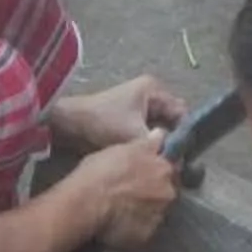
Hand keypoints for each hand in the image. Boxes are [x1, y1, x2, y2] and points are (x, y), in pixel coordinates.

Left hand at [52, 75, 187, 153]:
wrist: (67, 123)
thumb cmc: (101, 123)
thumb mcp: (134, 134)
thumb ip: (158, 146)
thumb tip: (176, 159)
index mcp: (154, 90)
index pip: (181, 112)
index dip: (184, 133)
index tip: (184, 155)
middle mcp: (149, 93)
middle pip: (171, 120)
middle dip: (171, 139)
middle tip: (173, 161)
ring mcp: (138, 104)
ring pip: (159, 127)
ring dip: (158, 143)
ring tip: (161, 161)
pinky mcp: (127, 117)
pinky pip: (146, 131)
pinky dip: (147, 142)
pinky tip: (148, 157)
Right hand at [76, 134, 181, 251]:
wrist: (86, 204)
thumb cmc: (101, 171)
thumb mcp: (123, 148)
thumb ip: (147, 144)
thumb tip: (161, 134)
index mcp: (165, 169)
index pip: (173, 168)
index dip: (160, 170)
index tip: (148, 172)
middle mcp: (169, 193)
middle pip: (167, 193)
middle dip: (156, 192)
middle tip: (133, 193)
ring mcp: (159, 218)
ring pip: (157, 213)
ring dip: (147, 211)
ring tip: (125, 212)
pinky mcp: (147, 238)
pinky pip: (145, 232)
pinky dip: (136, 229)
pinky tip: (120, 226)